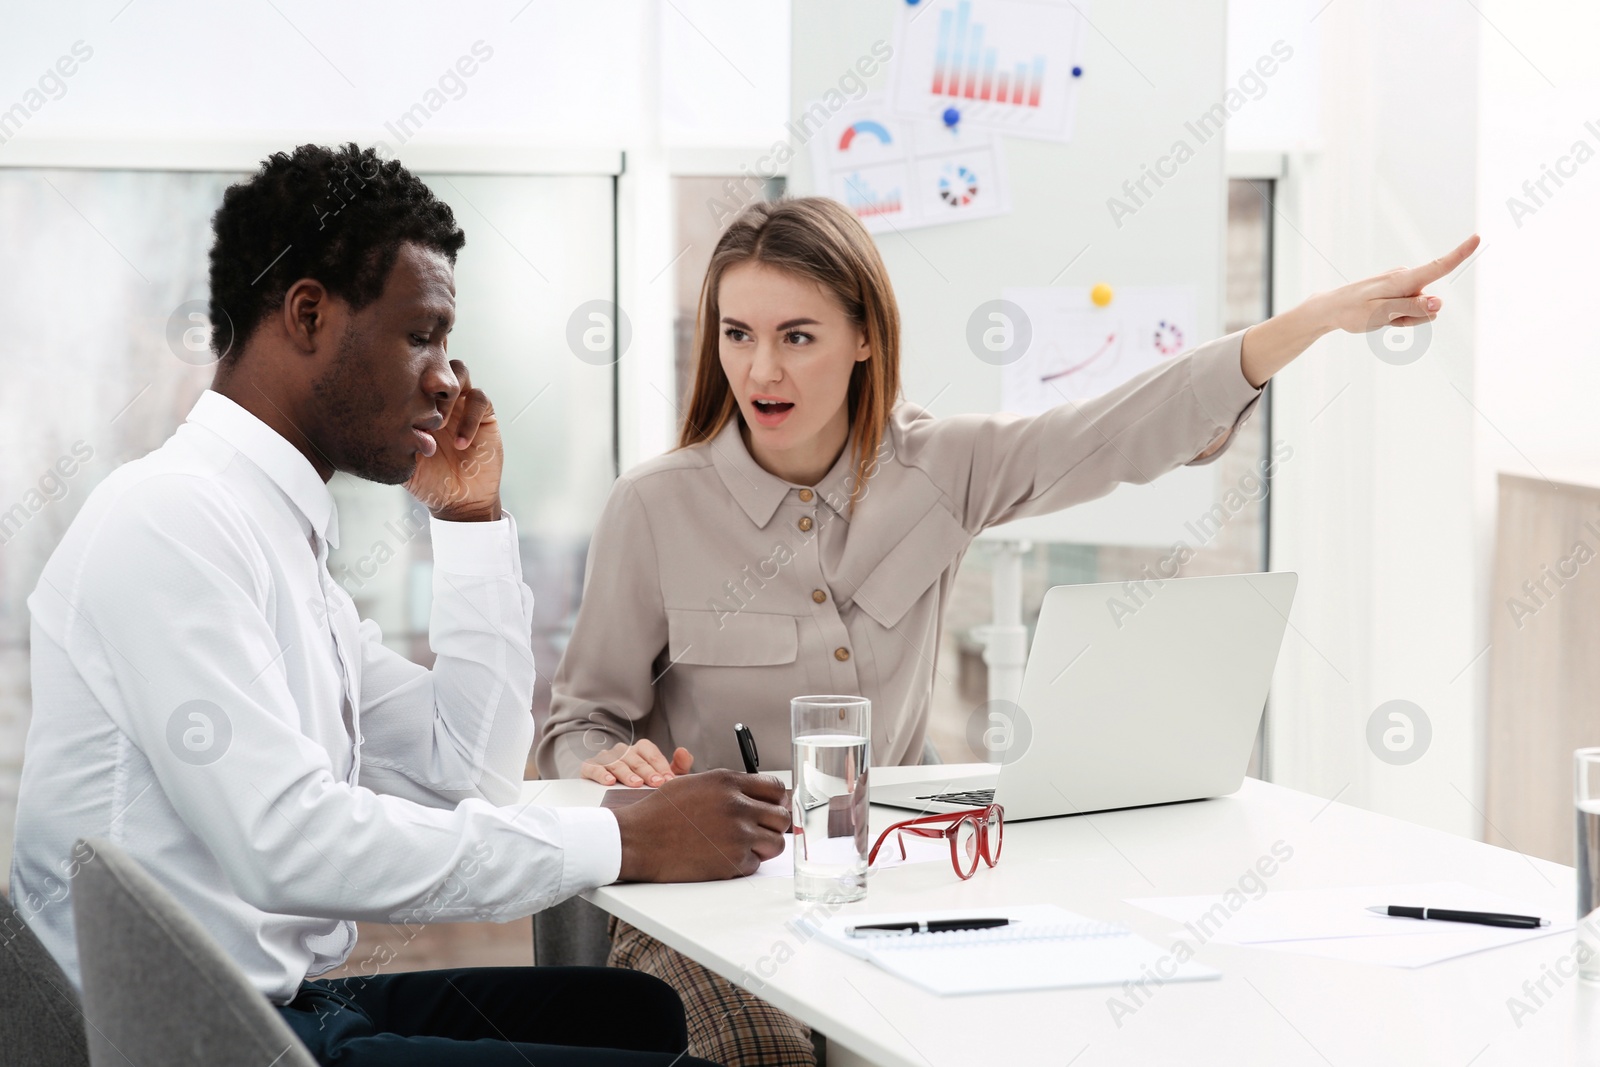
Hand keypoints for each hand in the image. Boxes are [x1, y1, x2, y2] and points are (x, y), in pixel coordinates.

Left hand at [405, 359, 502, 521]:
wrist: (458, 501)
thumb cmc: (429, 482)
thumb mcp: (400, 460)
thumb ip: (389, 439)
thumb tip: (369, 420)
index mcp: (417, 403)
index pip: (413, 369)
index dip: (409, 358)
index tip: (398, 365)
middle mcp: (440, 398)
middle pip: (438, 358)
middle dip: (430, 372)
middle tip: (421, 398)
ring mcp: (462, 404)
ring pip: (460, 371)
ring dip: (449, 394)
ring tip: (440, 423)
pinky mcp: (484, 416)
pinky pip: (479, 398)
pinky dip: (469, 417)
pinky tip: (460, 442)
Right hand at [581, 740, 694, 786]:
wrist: (611, 793)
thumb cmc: (643, 783)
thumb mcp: (662, 776)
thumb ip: (678, 766)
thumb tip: (683, 751)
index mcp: (641, 749)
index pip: (651, 753)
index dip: (660, 766)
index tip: (668, 780)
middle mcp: (623, 751)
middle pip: (635, 759)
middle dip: (647, 771)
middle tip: (656, 783)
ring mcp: (606, 758)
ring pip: (616, 762)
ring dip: (626, 773)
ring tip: (636, 784)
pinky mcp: (590, 767)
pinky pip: (593, 767)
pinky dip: (601, 773)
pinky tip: (609, 782)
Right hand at [612, 770, 788, 881]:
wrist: (639, 840)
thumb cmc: (661, 812)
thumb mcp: (693, 782)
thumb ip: (727, 786)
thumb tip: (754, 793)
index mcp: (728, 782)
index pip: (775, 788)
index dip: (777, 800)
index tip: (773, 807)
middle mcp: (737, 806)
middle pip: (782, 817)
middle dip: (774, 824)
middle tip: (760, 830)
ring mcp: (738, 835)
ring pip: (776, 843)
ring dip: (764, 846)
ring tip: (745, 846)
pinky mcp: (733, 862)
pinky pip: (756, 864)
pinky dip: (744, 863)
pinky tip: (724, 857)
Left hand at [1239, 234, 1479, 386]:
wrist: (1330, 309)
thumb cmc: (1353, 311)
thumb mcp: (1382, 313)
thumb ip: (1412, 307)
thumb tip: (1439, 302)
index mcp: (1403, 279)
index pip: (1437, 267)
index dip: (1459, 254)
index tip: (1477, 238)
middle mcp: (1406, 278)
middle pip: (1429, 304)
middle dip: (1415, 317)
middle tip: (1385, 318)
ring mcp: (1403, 285)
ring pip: (1421, 309)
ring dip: (1405, 318)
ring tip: (1380, 316)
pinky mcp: (1400, 292)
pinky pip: (1411, 311)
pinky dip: (1400, 317)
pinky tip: (1381, 316)